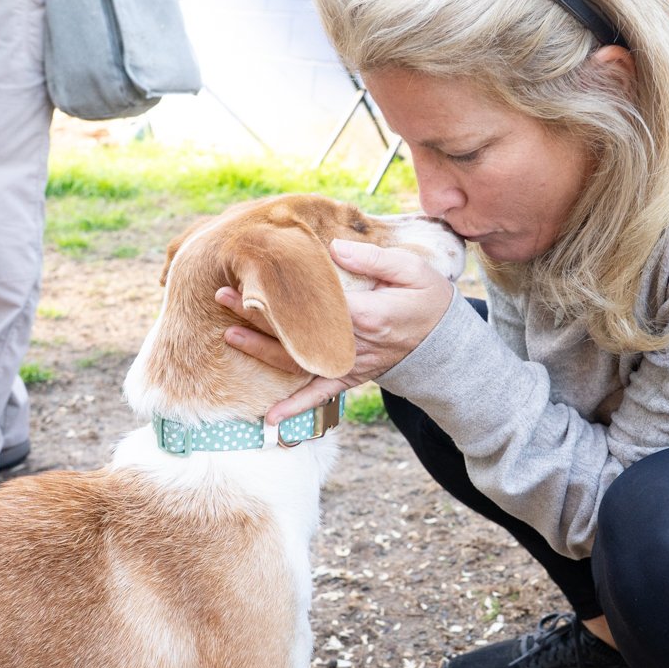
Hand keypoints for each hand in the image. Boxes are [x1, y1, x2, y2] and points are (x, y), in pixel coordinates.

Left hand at [218, 238, 455, 423]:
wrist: (446, 345)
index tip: (252, 277)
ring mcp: (350, 365)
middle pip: (298, 332)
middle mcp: (354, 345)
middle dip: (257, 315)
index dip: (282, 295)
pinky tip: (269, 419)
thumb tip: (332, 248)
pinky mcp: (349, 377)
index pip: (317, 305)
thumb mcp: (413, 269)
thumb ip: (374, 258)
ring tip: (228, 335)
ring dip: (261, 350)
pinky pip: (320, 395)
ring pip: (300, 361)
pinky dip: (295, 408)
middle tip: (223, 296)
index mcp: (369, 315)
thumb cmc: (429, 299)